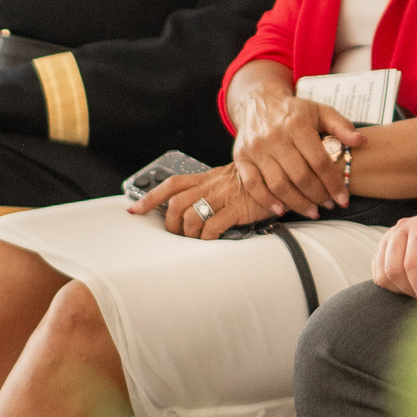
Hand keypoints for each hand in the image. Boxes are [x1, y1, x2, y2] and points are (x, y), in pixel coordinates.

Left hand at [142, 165, 280, 239]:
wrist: (283, 176)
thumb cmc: (254, 184)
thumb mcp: (228, 181)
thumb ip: (210, 192)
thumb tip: (189, 212)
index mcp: (206, 178)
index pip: (171, 185)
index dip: (150, 197)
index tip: (134, 211)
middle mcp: (211, 184)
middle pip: (176, 203)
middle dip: (171, 224)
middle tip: (177, 236)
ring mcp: (223, 196)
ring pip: (191, 216)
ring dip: (188, 234)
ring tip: (197, 240)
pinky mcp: (237, 208)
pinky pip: (213, 225)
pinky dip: (207, 237)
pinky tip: (213, 240)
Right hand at [227, 87, 360, 221]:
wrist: (258, 102)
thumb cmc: (294, 111)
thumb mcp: (320, 111)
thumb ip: (341, 126)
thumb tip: (362, 141)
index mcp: (297, 124)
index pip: (319, 161)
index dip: (333, 183)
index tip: (344, 198)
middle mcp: (275, 136)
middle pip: (299, 176)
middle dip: (318, 195)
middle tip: (329, 205)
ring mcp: (256, 148)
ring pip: (278, 184)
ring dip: (297, 203)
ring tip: (312, 211)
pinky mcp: (241, 158)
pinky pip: (252, 185)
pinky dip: (266, 200)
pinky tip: (281, 210)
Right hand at [374, 213, 416, 303]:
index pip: (414, 264)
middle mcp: (404, 227)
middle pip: (394, 270)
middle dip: (414, 291)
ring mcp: (390, 237)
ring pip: (383, 275)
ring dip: (403, 290)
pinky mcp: (384, 249)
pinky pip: (379, 276)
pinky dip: (395, 287)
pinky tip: (415, 284)